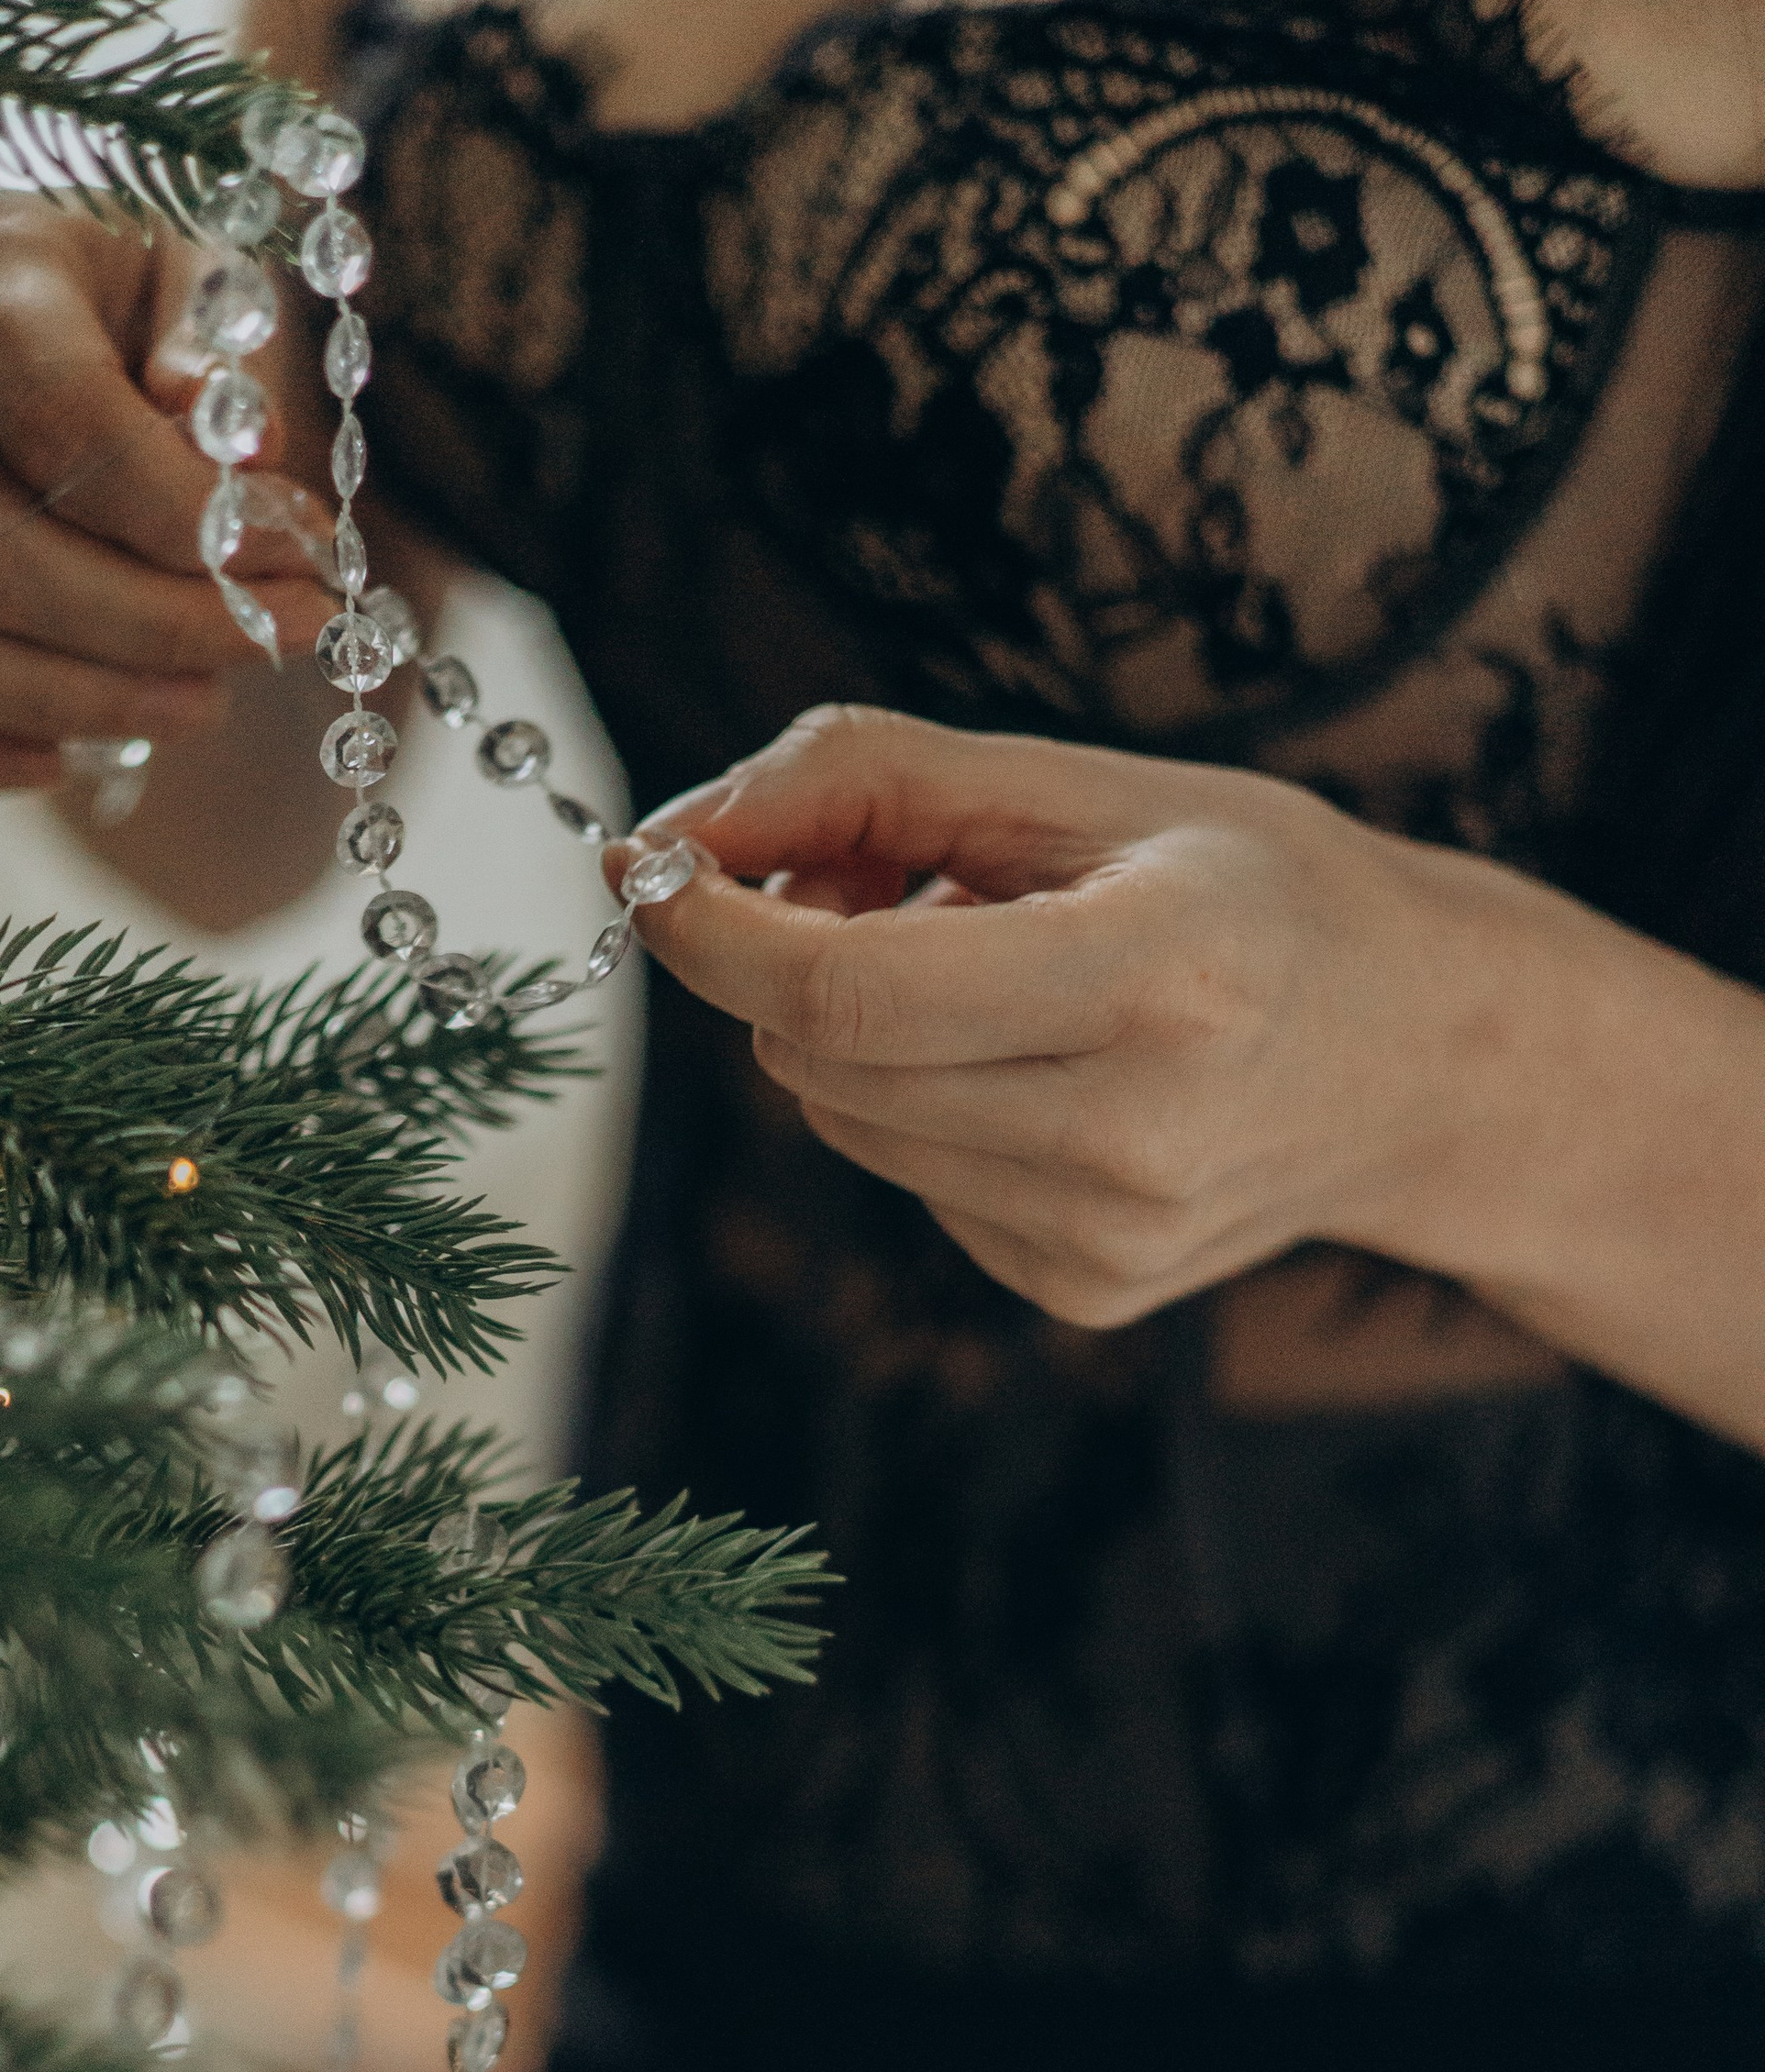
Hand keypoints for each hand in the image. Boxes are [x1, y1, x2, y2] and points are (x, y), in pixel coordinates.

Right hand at [0, 195, 334, 791]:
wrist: (52, 336)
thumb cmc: (143, 317)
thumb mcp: (209, 293)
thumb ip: (225, 359)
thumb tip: (241, 446)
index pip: (63, 419)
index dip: (183, 521)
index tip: (295, 565)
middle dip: (150, 629)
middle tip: (271, 647)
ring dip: (67, 703)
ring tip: (199, 706)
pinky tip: (63, 760)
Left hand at [620, 704, 1560, 1325]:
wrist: (1425, 1061)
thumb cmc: (1256, 891)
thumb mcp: (1091, 784)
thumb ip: (871, 778)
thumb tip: (671, 832)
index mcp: (1158, 982)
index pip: (847, 996)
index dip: (715, 934)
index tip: (648, 870)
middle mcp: (1134, 1137)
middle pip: (822, 1062)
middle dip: (791, 963)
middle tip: (879, 883)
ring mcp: (1107, 1241)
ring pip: (845, 1124)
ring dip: (859, 1038)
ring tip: (992, 972)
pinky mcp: (1082, 1292)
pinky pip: (909, 1181)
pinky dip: (926, 1107)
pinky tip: (1044, 1069)